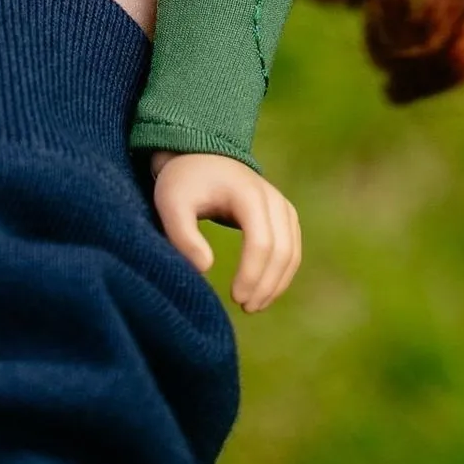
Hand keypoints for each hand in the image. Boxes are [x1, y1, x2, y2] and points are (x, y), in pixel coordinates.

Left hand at [150, 151, 300, 311]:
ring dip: (277, 283)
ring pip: (292, 252)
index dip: (252, 275)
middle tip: (245, 307)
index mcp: (246, 193)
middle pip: (282, 250)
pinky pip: (292, 248)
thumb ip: (183, 236)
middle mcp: (271, 197)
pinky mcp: (283, 214)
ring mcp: (281, 205)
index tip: (235, 298)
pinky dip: (282, 273)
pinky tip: (263, 291)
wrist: (197, 156)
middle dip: (266, 284)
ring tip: (253, 306)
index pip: (261, 242)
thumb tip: (206, 268)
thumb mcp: (172, 205)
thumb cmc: (182, 183)